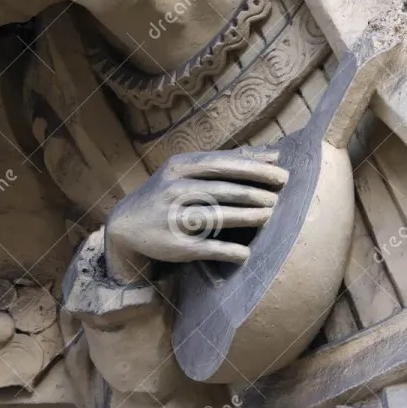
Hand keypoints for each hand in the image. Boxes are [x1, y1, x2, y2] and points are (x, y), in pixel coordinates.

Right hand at [104, 147, 287, 281]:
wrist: (126, 224)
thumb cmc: (168, 192)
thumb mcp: (188, 171)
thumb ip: (226, 162)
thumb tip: (272, 154)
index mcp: (180, 166)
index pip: (223, 164)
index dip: (254, 168)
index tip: (281, 173)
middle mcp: (174, 189)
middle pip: (222, 189)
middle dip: (253, 193)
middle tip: (278, 197)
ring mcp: (173, 217)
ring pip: (216, 216)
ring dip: (246, 217)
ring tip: (268, 216)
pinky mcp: (174, 245)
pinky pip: (206, 248)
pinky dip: (228, 251)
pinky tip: (245, 254)